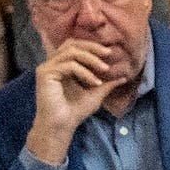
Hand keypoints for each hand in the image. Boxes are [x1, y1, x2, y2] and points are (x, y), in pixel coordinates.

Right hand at [25, 37, 130, 164]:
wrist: (62, 126)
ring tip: (105, 69)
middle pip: (71, 44)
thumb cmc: (75, 111)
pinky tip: (95, 82)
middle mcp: (52, 63)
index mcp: (62, 65)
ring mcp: (47, 67)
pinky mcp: (45, 74)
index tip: (109, 53)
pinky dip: (85, 72)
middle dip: (92, 47)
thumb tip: (124, 77)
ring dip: (91, 59)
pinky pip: (69, 66)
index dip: (92, 46)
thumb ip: (107, 84)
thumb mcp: (96, 94)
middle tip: (108, 54)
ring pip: (71, 52)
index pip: (75, 46)